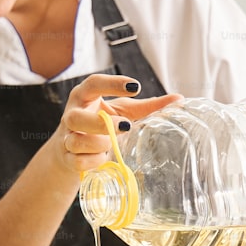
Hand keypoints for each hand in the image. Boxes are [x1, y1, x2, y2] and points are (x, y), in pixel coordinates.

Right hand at [52, 73, 181, 174]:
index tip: (136, 87)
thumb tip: (179, 100)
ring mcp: (67, 138)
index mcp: (85, 97)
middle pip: (77, 117)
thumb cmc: (101, 123)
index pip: (93, 84)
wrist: (71, 149)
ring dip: (97, 144)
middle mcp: (72, 115)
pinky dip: (91, 162)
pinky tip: (103, 160)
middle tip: (125, 126)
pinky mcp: (66, 158)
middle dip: (100, 124)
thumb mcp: (123, 112)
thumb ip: (148, 107)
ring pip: (76, 141)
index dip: (112, 83)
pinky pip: (76, 161)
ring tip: (112, 145)